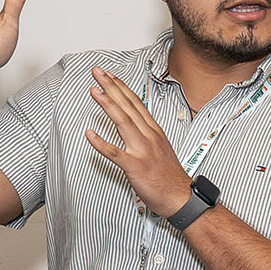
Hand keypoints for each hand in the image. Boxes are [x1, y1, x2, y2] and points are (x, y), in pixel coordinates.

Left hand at [85, 67, 192, 216]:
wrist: (180, 197)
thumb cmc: (169, 175)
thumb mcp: (161, 147)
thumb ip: (146, 133)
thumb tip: (133, 123)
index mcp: (154, 131)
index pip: (135, 103)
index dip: (121, 87)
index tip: (109, 75)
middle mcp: (149, 136)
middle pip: (128, 106)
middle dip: (112, 87)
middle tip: (97, 72)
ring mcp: (142, 150)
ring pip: (123, 122)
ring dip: (108, 105)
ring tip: (95, 91)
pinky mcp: (135, 167)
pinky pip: (116, 153)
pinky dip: (101, 143)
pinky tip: (89, 134)